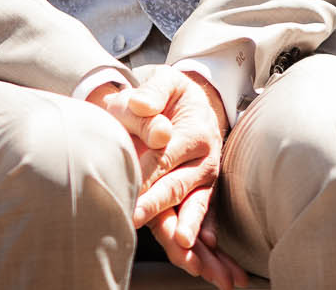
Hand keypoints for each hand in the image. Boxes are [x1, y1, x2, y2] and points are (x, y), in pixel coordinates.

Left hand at [118, 68, 245, 289]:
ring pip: (196, 207)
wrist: (197, 102)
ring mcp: (206, 179)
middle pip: (178, 185)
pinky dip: (205, 233)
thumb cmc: (173, 95)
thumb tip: (143, 106)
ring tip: (183, 247)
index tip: (130, 189)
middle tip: (136, 218)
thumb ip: (153, 92)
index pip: (165, 156)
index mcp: (193, 131)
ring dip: (190, 228)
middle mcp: (204, 158)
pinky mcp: (202, 192)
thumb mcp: (166, 82)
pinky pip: (204, 215)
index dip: (147, 174)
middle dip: (158, 204)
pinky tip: (205, 253)